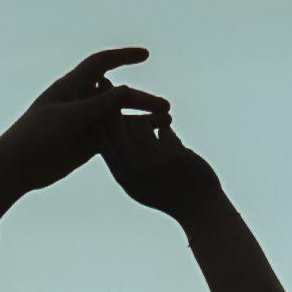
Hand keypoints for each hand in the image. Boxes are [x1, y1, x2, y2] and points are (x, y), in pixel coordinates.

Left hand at [0, 46, 165, 207]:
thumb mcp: (70, 117)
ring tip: (167, 121)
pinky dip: (132, 135)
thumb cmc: (36, 135)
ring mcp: (85, 122)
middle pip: (117, 94)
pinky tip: (152, 138)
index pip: (101, 63)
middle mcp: (80, 101)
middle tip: (165, 106)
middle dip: (141, 98)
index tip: (145, 55)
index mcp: (71, 86)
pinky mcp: (87, 143)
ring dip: (141, 117)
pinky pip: (114, 136)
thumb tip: (127, 90)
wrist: (18, 166)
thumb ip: (99, 105)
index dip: (122, 56)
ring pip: (119, 116)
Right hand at [98, 98, 225, 222]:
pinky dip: (164, 122)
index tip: (91, 98)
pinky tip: (166, 117)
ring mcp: (153, 162)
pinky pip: (163, 127)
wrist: (199, 210)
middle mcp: (133, 169)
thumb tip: (111, 134)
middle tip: (105, 82)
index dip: (94, 117)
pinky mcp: (173, 155)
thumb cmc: (169, 196)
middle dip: (108, 102)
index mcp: (122, 175)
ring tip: (142, 100)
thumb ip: (125, 162)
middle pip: (114, 127)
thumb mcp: (139, 185)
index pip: (100, 140)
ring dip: (142, 111)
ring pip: (139, 124)